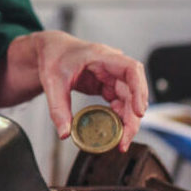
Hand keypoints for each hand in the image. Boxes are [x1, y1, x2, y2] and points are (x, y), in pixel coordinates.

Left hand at [31, 31, 148, 151]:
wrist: (51, 50)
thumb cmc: (53, 57)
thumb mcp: (52, 82)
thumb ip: (58, 108)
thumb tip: (65, 133)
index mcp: (101, 56)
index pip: (131, 69)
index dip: (139, 90)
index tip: (138, 112)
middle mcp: (111, 65)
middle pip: (133, 90)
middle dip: (133, 116)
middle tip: (125, 139)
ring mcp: (111, 76)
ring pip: (129, 98)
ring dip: (128, 119)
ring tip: (121, 140)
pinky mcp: (107, 85)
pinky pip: (120, 101)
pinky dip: (119, 116)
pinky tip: (115, 129)